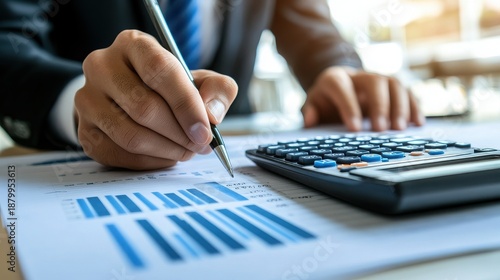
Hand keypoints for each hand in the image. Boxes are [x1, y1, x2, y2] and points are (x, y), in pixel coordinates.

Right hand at [74, 30, 236, 169]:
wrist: (130, 98)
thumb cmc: (169, 87)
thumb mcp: (200, 80)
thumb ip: (217, 90)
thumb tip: (212, 115)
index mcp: (133, 44)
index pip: (158, 70)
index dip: (186, 104)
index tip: (205, 131)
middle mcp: (102, 66)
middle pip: (144, 107)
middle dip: (179, 133)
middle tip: (200, 145)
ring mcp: (87, 99)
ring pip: (130, 135)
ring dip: (166, 150)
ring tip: (186, 151)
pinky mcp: (84, 130)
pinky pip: (119, 154)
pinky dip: (150, 161)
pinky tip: (166, 156)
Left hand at [301, 66, 424, 130]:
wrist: (340, 86)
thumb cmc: (327, 100)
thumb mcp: (313, 104)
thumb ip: (310, 112)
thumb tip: (310, 120)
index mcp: (335, 78)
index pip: (341, 87)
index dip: (349, 106)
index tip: (355, 129)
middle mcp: (360, 75)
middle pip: (374, 81)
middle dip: (379, 105)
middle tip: (381, 129)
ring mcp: (379, 79)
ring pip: (394, 84)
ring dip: (400, 106)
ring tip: (400, 129)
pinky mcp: (393, 88)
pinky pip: (408, 92)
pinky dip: (414, 107)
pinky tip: (417, 124)